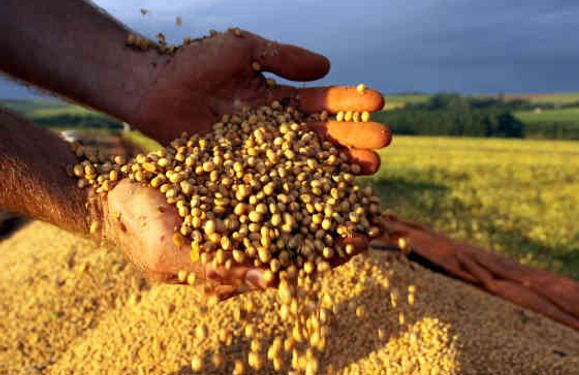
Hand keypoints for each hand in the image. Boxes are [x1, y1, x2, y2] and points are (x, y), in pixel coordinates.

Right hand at [102, 180, 368, 299]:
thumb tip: (275, 282)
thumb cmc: (138, 229)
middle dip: (340, 221)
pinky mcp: (244, 172)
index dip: (327, 255)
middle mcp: (253, 234)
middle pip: (308, 231)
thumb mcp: (173, 255)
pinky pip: (280, 166)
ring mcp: (251, 202)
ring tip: (364, 166)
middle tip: (373, 208)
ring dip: (331, 185)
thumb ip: (221, 270)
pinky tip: (327, 142)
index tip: (358, 241)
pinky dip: (304, 158)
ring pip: (300, 196)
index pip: (295, 264)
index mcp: (243, 262)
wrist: (116, 190)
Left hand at [133, 29, 389, 174]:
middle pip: (322, 135)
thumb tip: (328, 66)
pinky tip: (328, 194)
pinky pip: (277, 181)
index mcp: (278, 97)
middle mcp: (274, 129)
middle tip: (385, 141)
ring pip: (307, 161)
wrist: (152, 90)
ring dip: (340, 164)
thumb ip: (282, 56)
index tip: (378, 102)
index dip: (349, 101)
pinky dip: (303, 189)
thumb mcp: (241, 50)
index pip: (321, 101)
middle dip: (355, 136)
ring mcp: (260, 154)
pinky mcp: (243, 174)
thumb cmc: (193, 63)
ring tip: (372, 167)